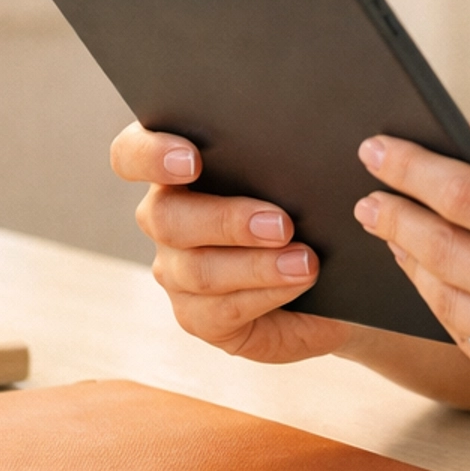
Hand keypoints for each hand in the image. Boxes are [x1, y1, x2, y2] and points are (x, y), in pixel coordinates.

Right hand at [111, 124, 349, 364]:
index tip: (192, 161)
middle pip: (165, 217)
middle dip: (226, 220)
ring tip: (305, 261)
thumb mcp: (306, 174)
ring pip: (197, 269)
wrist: (337, 270)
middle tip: (282, 224)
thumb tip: (310, 155)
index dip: (150, 155)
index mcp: (177, 167)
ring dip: (257, 265)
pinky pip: (220, 310)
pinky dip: (265, 294)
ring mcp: (176, 270)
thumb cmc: (314, 204)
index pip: (132, 154)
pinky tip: (299, 282)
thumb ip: (291, 156)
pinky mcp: (198, 316)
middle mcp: (167, 216)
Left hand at [356, 113, 469, 470]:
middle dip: (394, 215)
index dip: (413, 169)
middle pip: (442, 247)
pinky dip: (444, 306)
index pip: (469, 194)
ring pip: (445, 298)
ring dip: (411, 263)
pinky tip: (435, 281)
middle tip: (367, 195)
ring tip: (395, 234)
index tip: (376, 148)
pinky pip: (466, 341)